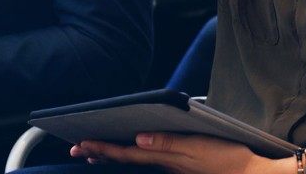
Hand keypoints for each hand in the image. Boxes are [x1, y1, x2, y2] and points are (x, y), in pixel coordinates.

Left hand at [72, 133, 278, 173]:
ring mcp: (173, 168)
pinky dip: (132, 156)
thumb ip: (169, 143)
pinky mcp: (181, 168)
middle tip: (76, 148)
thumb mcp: (199, 147)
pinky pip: (149, 161)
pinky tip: (130, 152)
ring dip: (113, 155)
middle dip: (100, 152)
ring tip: (93, 153)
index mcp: (167, 158)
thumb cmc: (229, 159)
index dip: (103, 148)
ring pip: (136, 160)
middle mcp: (166, 165)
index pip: (127, 152)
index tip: (82, 143)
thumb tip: (139, 137)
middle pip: (127, 157)